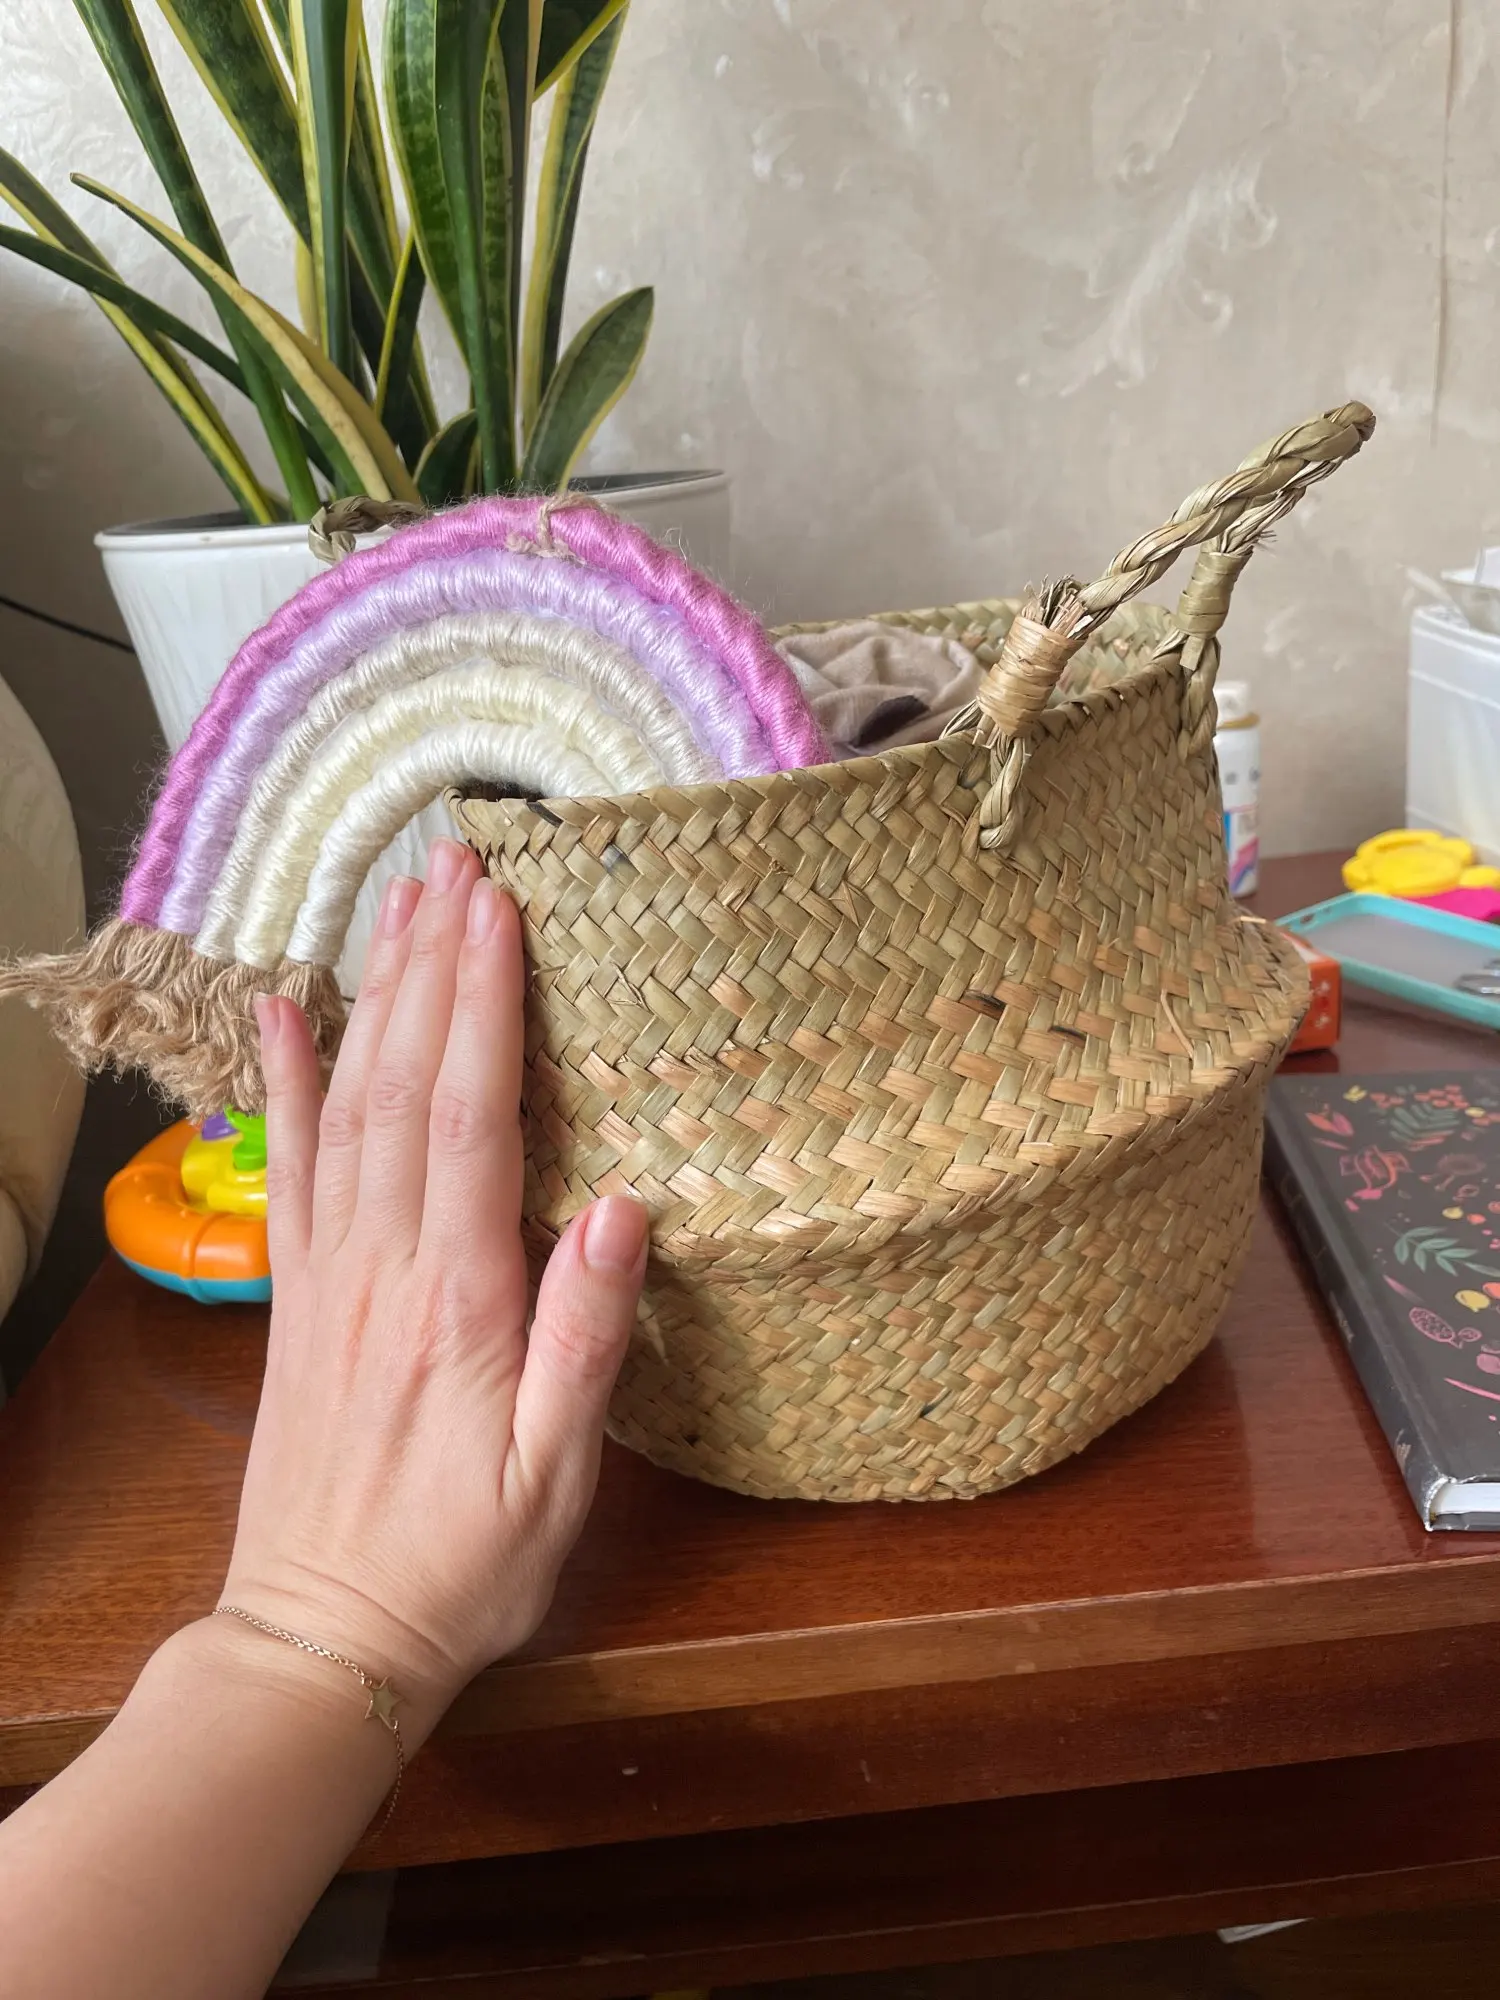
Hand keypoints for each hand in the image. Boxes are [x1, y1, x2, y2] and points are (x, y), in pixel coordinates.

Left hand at [221, 839, 646, 1734]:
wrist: (320, 1638)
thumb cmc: (458, 1565)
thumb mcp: (552, 1479)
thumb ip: (584, 1343)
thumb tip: (625, 1210)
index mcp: (453, 1300)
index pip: (469, 1122)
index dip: (484, 1008)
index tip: (499, 912)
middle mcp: (380, 1265)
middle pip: (404, 1086)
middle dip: (433, 967)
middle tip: (456, 863)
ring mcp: (327, 1273)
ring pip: (347, 1108)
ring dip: (376, 999)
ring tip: (399, 905)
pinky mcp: (298, 1295)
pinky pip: (288, 1169)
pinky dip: (284, 1083)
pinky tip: (283, 1014)